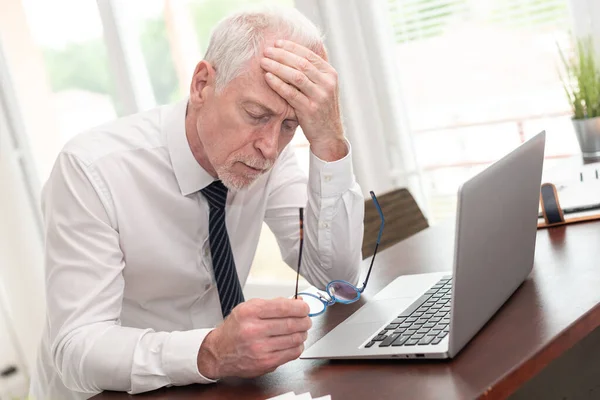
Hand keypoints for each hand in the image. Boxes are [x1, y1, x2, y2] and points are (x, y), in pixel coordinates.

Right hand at [197, 297, 310, 378]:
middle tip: (306, 319)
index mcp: (250, 312)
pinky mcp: (266, 363)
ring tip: (301, 330)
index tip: (305, 308)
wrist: (219, 352)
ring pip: (295, 339)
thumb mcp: (248, 308)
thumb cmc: (235, 329)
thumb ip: (273, 304)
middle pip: (292, 324)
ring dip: (303, 334)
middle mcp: (254, 330)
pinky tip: (294, 342)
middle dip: (304, 320)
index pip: (284, 307)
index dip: (300, 308)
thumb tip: (296, 303)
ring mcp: (260, 348)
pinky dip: (298, 346)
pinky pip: (292, 353)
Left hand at [260, 40, 347, 161]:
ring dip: (278, 67)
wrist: (329, 135)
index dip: (292, 47)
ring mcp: (320, 97)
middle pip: (302, 63)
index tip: (277, 43)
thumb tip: (293, 52)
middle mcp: (327, 83)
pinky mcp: (310, 109)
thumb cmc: (320, 109)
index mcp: (330, 74)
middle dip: (282, 55)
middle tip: (266, 51)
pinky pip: (291, 93)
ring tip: (264, 62)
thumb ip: (313, 72)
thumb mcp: (322, 88)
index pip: (309, 55)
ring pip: (296, 76)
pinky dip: (278, 84)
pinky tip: (268, 77)